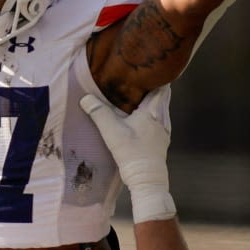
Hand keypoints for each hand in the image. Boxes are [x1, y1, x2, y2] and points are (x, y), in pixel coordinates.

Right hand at [80, 87, 175, 221]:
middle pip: (163, 97)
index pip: (161, 87)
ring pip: (161, 109)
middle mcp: (162, 119)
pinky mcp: (161, 142)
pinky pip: (159, 121)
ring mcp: (164, 131)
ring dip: (153, 102)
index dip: (157, 77)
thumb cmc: (132, 154)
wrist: (147, 180)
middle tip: (141, 79)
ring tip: (140, 96)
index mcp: (154, 111)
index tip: (148, 69)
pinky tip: (141, 119)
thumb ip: (98, 112)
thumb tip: (85, 97)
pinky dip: (152, 114)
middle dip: (154, 87)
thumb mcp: (112, 131)